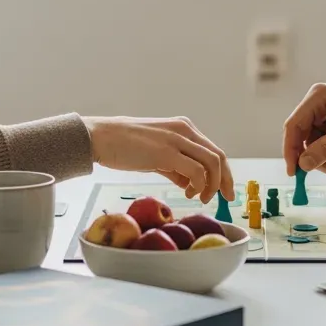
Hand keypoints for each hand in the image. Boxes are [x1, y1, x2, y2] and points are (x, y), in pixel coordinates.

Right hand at [84, 116, 233, 202]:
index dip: (223, 172)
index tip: (224, 190)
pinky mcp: (166, 152)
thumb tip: (189, 183)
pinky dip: (199, 185)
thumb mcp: (155, 154)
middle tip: (224, 198)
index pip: (213, 150)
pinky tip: (189, 193)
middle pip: (219, 156)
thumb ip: (174, 167)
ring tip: (200, 198)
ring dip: (212, 184)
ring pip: (212, 163)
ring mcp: (177, 139)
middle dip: (225, 180)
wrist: (100, 137)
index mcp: (183, 128)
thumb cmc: (123, 146)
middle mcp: (184, 130)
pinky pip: (196, 171)